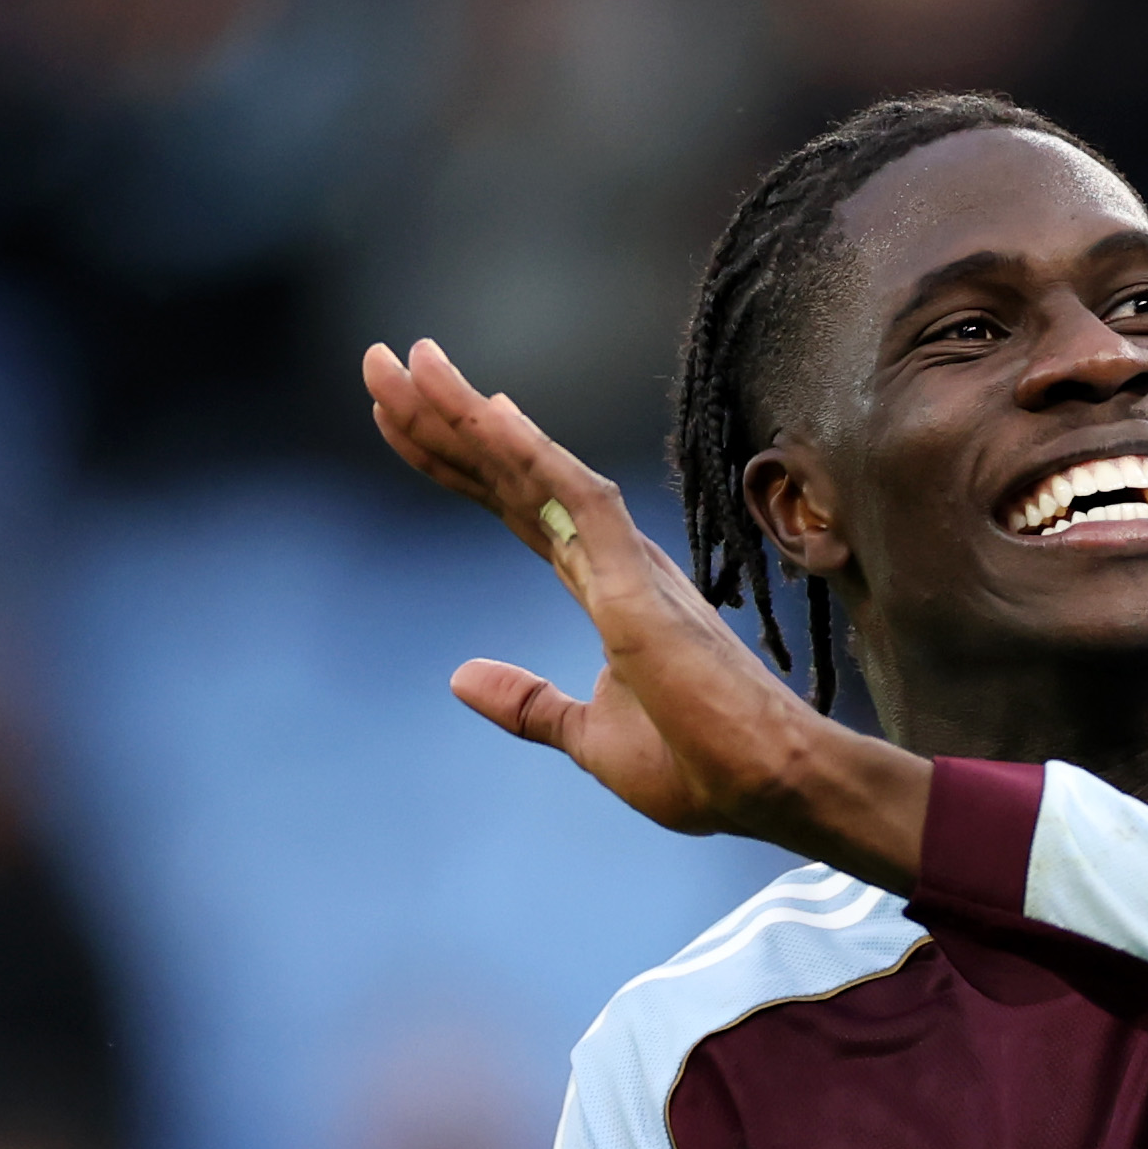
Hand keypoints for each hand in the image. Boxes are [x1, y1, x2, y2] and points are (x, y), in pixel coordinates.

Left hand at [360, 339, 928, 885]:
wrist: (768, 787)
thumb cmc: (701, 765)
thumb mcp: (590, 738)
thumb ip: (528, 703)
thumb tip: (458, 677)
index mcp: (607, 586)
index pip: (515, 507)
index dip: (455, 462)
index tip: (398, 418)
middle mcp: (615, 557)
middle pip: (510, 473)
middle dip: (440, 419)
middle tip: (378, 361)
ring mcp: (628, 563)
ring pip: (533, 468)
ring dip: (466, 415)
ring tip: (408, 361)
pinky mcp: (638, 583)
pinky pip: (576, 499)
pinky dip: (528, 453)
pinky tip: (482, 410)